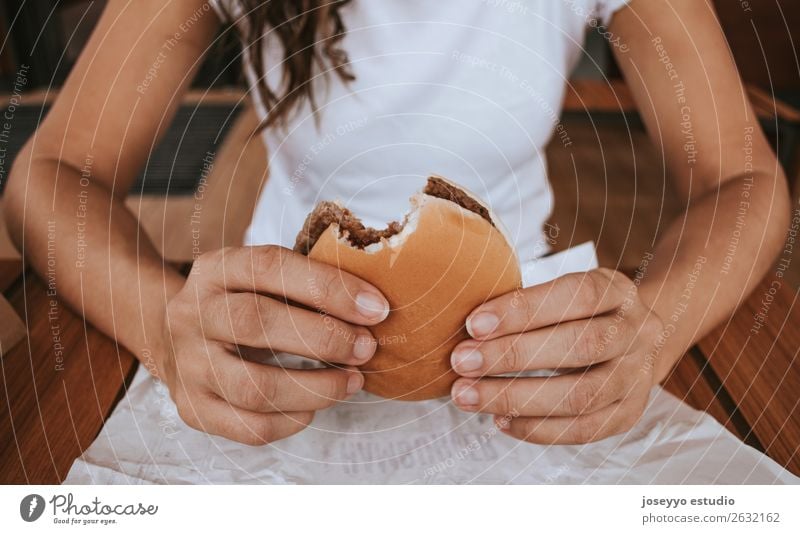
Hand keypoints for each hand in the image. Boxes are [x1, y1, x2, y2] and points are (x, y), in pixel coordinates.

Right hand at [158, 245, 388, 444]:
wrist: (170, 336)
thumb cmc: (239, 302)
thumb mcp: (259, 277)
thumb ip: (303, 284)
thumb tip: (372, 307)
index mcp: (216, 269)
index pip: (271, 267)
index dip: (329, 287)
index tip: (376, 308)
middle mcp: (192, 313)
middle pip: (258, 322)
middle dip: (325, 338)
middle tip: (367, 348)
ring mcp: (188, 364)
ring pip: (254, 386)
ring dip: (316, 388)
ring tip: (352, 382)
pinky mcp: (192, 408)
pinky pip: (249, 427)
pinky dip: (293, 421)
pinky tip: (315, 407)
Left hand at [449, 268, 663, 443]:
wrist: (644, 338)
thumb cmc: (582, 311)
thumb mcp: (567, 290)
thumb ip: (528, 303)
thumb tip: (468, 326)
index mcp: (618, 291)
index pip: (577, 295)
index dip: (524, 309)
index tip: (474, 323)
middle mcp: (636, 332)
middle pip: (580, 346)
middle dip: (513, 355)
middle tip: (461, 362)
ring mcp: (637, 376)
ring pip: (581, 395)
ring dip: (516, 398)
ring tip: (467, 396)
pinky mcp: (629, 412)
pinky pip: (584, 429)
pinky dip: (538, 429)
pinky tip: (499, 420)